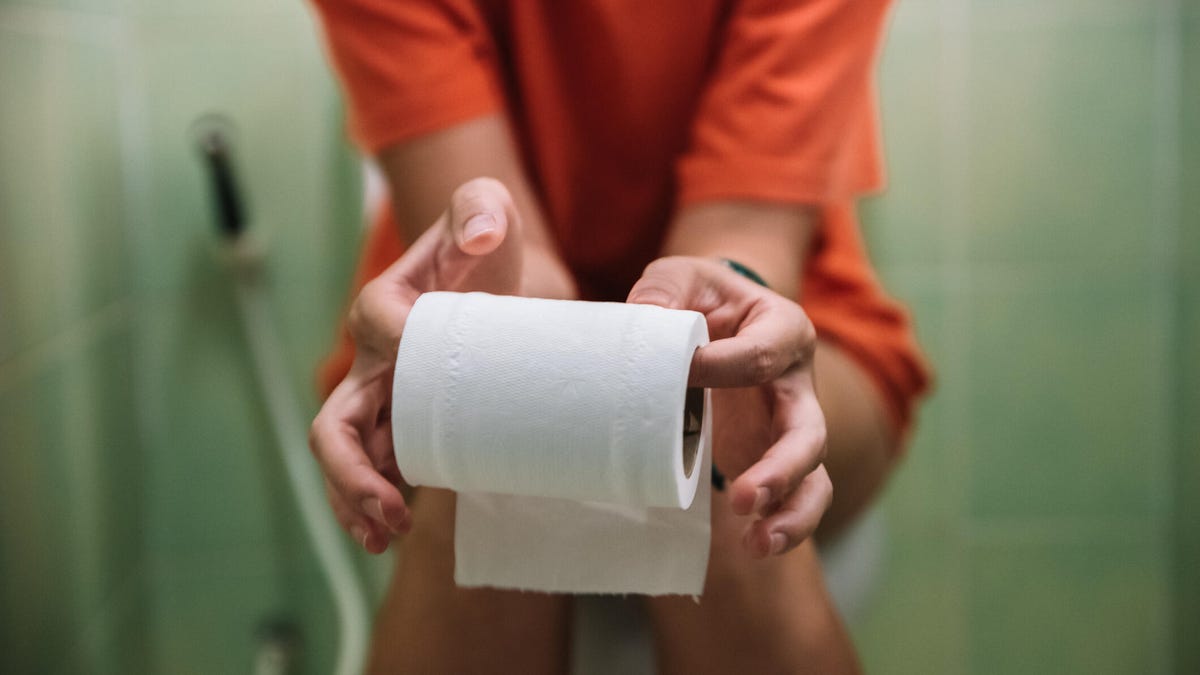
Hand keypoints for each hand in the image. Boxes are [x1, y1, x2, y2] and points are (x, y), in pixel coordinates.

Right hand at [310, 177, 532, 552]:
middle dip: (351, 470)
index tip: (443, 375)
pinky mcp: (406, 422)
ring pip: (345, 455)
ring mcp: (384, 397)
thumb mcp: (488, 212)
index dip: (401, 350)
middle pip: (335, 421)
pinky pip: (374, 468)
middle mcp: (373, 358)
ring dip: (355, 500)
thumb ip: (480, 206)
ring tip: (384, 535)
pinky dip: (372, 503)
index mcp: (385, 305)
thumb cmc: (487, 246)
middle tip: (389, 509)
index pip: (378, 327)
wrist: (502, 282)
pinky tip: (390, 533)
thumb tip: (480, 236)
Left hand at [627, 256, 831, 557]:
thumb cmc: (696, 299)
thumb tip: (641, 323)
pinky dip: (782, 525)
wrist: (711, 320)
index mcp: (783, 328)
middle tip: (743, 497)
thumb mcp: (678, 279)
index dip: (722, 367)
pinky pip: (795, 497)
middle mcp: (798, 383)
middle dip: (780, 468)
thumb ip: (661, 293)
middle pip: (808, 430)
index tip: (683, 374)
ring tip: (757, 543)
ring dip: (790, 511)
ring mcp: (791, 426)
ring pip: (813, 474)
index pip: (763, 354)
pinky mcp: (773, 457)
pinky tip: (755, 546)